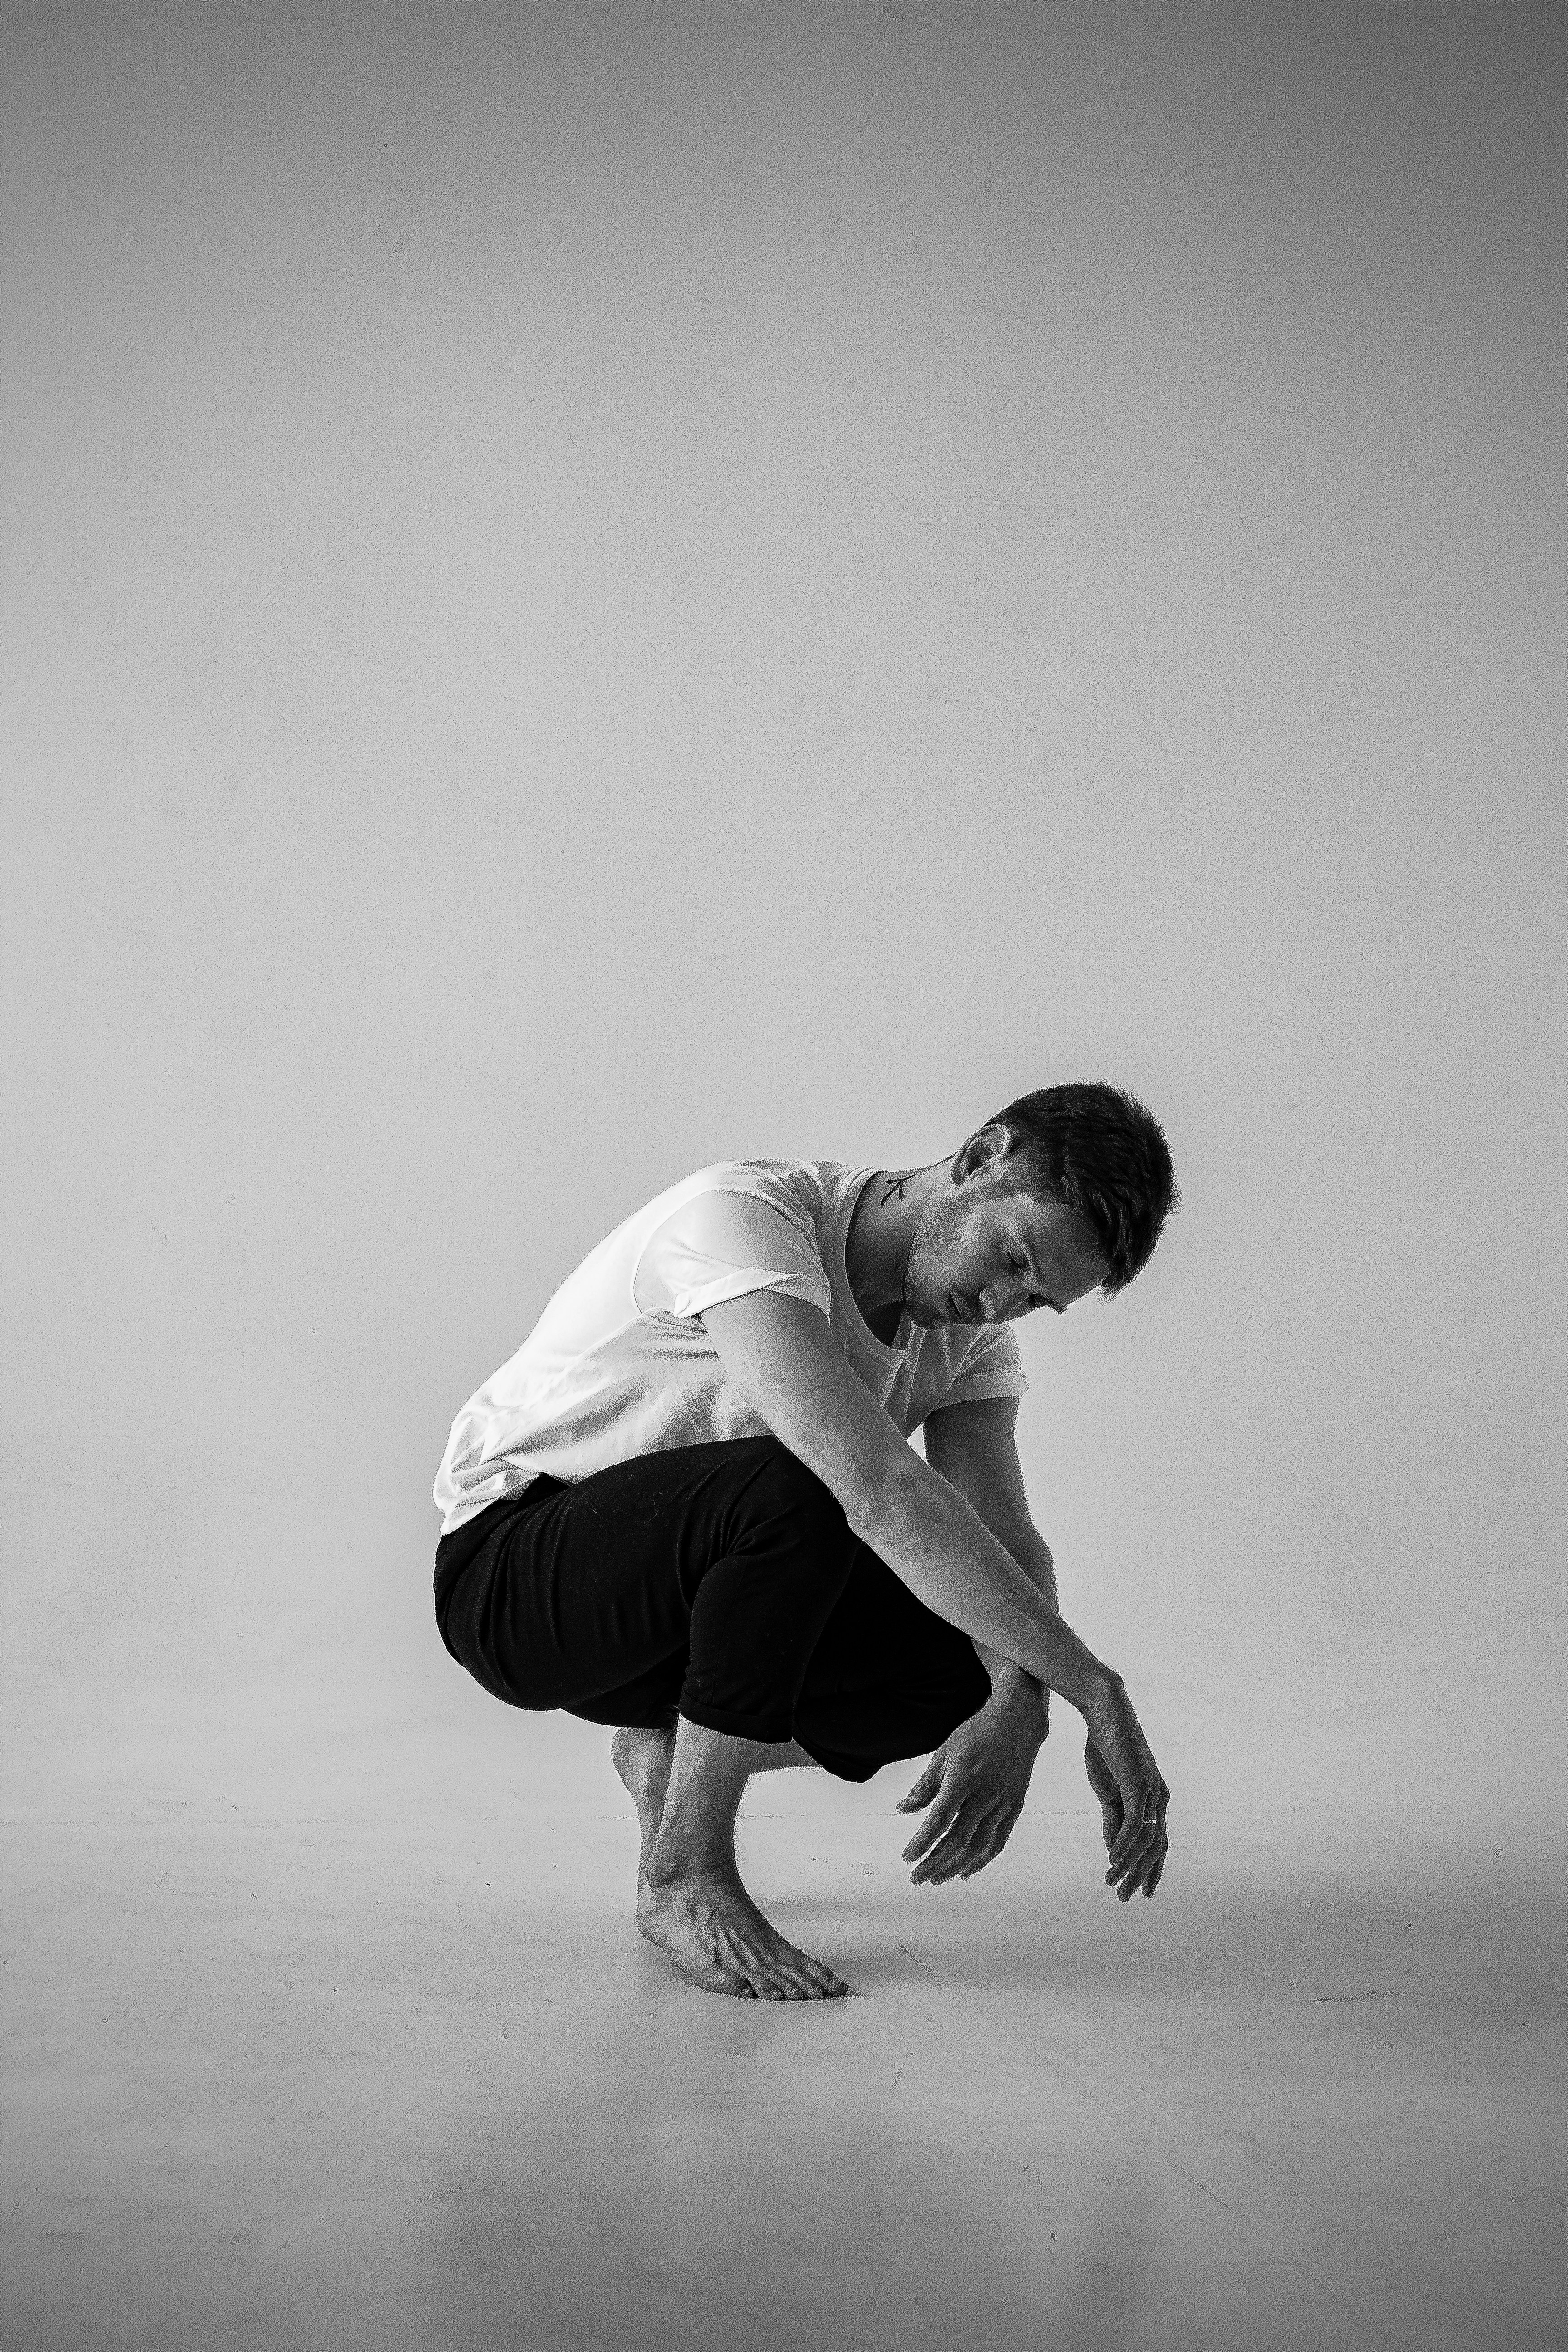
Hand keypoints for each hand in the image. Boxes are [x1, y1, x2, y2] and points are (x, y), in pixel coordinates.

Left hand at [894, 1694, 1045, 1885]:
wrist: (1016, 1723)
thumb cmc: (975, 1736)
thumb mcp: (944, 1754)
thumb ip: (925, 1786)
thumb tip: (901, 1809)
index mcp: (962, 1780)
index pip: (939, 1821)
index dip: (922, 1843)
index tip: (907, 1857)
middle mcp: (984, 1796)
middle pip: (957, 1840)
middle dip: (934, 1863)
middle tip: (916, 1878)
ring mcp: (1002, 1804)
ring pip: (977, 1847)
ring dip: (954, 1867)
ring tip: (935, 1879)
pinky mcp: (1014, 1808)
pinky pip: (997, 1842)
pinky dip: (980, 1861)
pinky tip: (964, 1871)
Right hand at [1082, 1681, 1169, 1901]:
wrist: (1103, 1712)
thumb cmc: (1105, 1748)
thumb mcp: (1108, 1791)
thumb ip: (1113, 1819)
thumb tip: (1114, 1850)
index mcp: (1156, 1799)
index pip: (1159, 1843)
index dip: (1152, 1870)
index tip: (1141, 1892)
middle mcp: (1161, 1798)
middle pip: (1157, 1848)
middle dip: (1141, 1876)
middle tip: (1124, 1898)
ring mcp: (1153, 1791)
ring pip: (1146, 1841)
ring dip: (1128, 1866)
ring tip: (1112, 1883)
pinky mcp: (1140, 1784)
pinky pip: (1135, 1824)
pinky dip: (1125, 1846)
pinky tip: (1113, 1861)